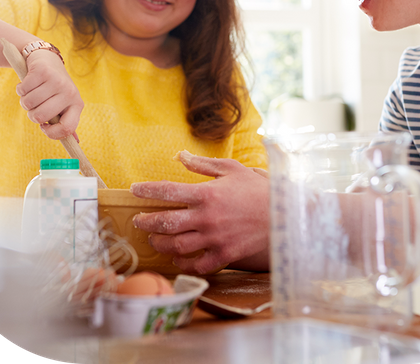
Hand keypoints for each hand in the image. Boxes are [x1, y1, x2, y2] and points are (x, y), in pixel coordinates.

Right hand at [16, 49, 83, 140]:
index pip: (67, 128)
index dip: (51, 133)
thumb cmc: (54, 88)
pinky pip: (22, 90)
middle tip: (36, 105)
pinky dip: (20, 89)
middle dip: (32, 114)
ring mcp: (57, 81)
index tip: (44, 127)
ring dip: (25, 100)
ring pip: (29, 104)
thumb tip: (75, 142)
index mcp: (77, 104)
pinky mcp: (43, 71)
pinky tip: (28, 83)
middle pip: (40, 117)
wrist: (47, 60)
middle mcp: (69, 92)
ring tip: (33, 92)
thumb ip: (66, 121)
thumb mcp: (63, 104)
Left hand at [130, 151, 269, 274]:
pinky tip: (177, 256)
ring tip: (154, 238)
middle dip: (147, 221)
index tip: (135, 190)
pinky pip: (196, 263)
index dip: (147, 190)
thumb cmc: (258, 189)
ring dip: (160, 242)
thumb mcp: (232, 169)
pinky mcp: (224, 254)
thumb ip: (203, 165)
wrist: (284, 215)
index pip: (168, 190)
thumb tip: (180, 156)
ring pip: (176, 245)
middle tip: (139, 220)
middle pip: (166, 222)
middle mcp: (206, 217)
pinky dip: (183, 261)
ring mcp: (214, 238)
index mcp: (207, 193)